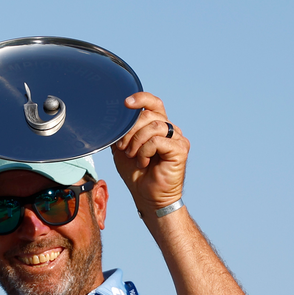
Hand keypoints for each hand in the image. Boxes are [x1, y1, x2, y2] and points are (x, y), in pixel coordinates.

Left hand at [111, 92, 189, 213]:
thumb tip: (113, 119)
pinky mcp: (181, 149)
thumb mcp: (123, 148)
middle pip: (148, 115)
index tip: (125, 103)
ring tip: (134, 156)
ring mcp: (177, 138)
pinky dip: (145, 151)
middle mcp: (170, 129)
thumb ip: (121, 132)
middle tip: (124, 148)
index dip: (141, 98)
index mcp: (157, 126)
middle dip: (129, 131)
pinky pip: (157, 140)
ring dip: (136, 142)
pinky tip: (144, 162)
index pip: (153, 103)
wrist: (147, 196)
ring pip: (153, 126)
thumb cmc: (137, 173)